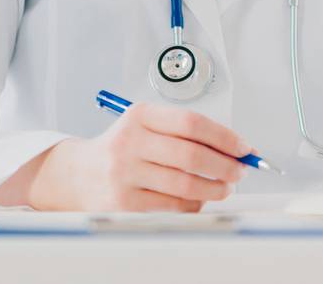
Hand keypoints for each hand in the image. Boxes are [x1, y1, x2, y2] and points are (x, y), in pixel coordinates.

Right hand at [21, 102, 250, 211]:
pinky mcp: (124, 203)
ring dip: (214, 189)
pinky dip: (194, 204)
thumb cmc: (122, 148)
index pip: (191, 122)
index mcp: (139, 115)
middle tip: (239, 171)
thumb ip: (185, 132)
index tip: (243, 148)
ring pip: (185, 185)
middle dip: (225, 165)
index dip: (224, 136)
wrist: (79, 174)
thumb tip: (234, 149)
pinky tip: (198, 199)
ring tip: (224, 188)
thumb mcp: (146, 126)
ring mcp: (124, 173)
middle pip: (191, 154)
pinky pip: (172, 206)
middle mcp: (129, 141)